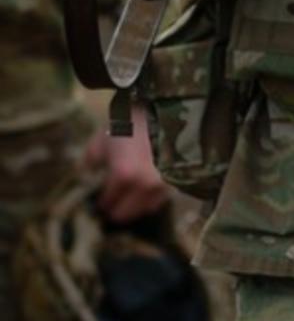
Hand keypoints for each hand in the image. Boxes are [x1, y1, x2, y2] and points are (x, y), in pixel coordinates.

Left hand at [83, 109, 171, 223]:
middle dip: (116, 209)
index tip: (99, 202)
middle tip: (111, 204)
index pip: (108, 202)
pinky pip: (161, 199)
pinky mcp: (178, 180)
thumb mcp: (103, 138)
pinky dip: (151, 198)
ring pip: (146, 208)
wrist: (166, 108)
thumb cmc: (131, 121)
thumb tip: (88, 174)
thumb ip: (91, 161)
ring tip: (129, 199)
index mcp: (123, 175)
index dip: (101, 202)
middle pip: (125, 212)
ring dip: (135, 205)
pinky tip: (146, 190)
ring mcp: (165, 183)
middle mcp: (145, 185)